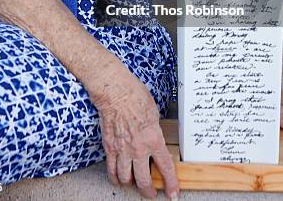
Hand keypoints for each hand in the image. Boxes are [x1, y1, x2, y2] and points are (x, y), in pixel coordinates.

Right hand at [89, 62, 178, 198]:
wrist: (116, 92)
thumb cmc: (135, 96)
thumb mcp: (154, 113)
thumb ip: (155, 130)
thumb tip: (155, 137)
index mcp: (153, 139)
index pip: (165, 167)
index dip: (170, 183)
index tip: (172, 193)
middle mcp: (138, 148)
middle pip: (144, 180)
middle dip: (148, 191)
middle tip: (151, 193)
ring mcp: (122, 150)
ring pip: (126, 178)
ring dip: (131, 184)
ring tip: (134, 185)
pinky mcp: (109, 147)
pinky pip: (112, 169)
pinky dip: (115, 178)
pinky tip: (118, 179)